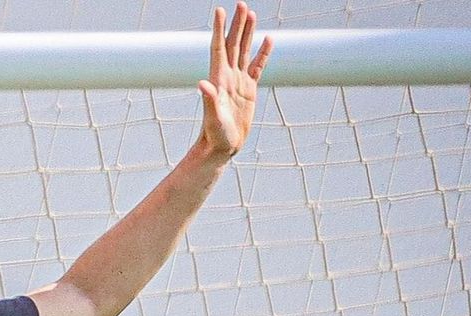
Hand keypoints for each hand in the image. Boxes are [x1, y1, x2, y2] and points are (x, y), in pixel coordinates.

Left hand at [197, 3, 271, 160]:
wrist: (222, 147)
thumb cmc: (215, 135)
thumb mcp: (213, 118)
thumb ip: (209, 100)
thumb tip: (203, 84)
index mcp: (218, 79)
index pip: (218, 47)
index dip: (219, 29)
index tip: (219, 10)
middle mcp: (227, 76)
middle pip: (232, 44)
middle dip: (236, 24)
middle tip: (240, 4)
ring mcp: (238, 81)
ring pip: (244, 51)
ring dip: (247, 33)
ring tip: (251, 13)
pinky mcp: (249, 89)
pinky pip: (257, 66)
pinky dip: (262, 53)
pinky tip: (267, 40)